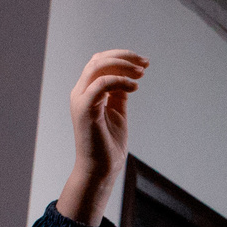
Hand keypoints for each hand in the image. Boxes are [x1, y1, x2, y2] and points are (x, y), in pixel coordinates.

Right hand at [57, 49, 146, 225]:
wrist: (101, 170)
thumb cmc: (109, 144)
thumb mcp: (117, 112)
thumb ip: (119, 94)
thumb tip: (129, 77)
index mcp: (87, 92)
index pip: (99, 63)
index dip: (121, 57)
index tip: (143, 64)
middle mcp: (81, 92)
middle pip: (98, 60)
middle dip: (124, 57)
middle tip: (146, 63)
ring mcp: (80, 100)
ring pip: (97, 67)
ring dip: (122, 65)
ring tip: (141, 73)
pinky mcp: (84, 109)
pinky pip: (100, 84)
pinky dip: (119, 81)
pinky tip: (135, 87)